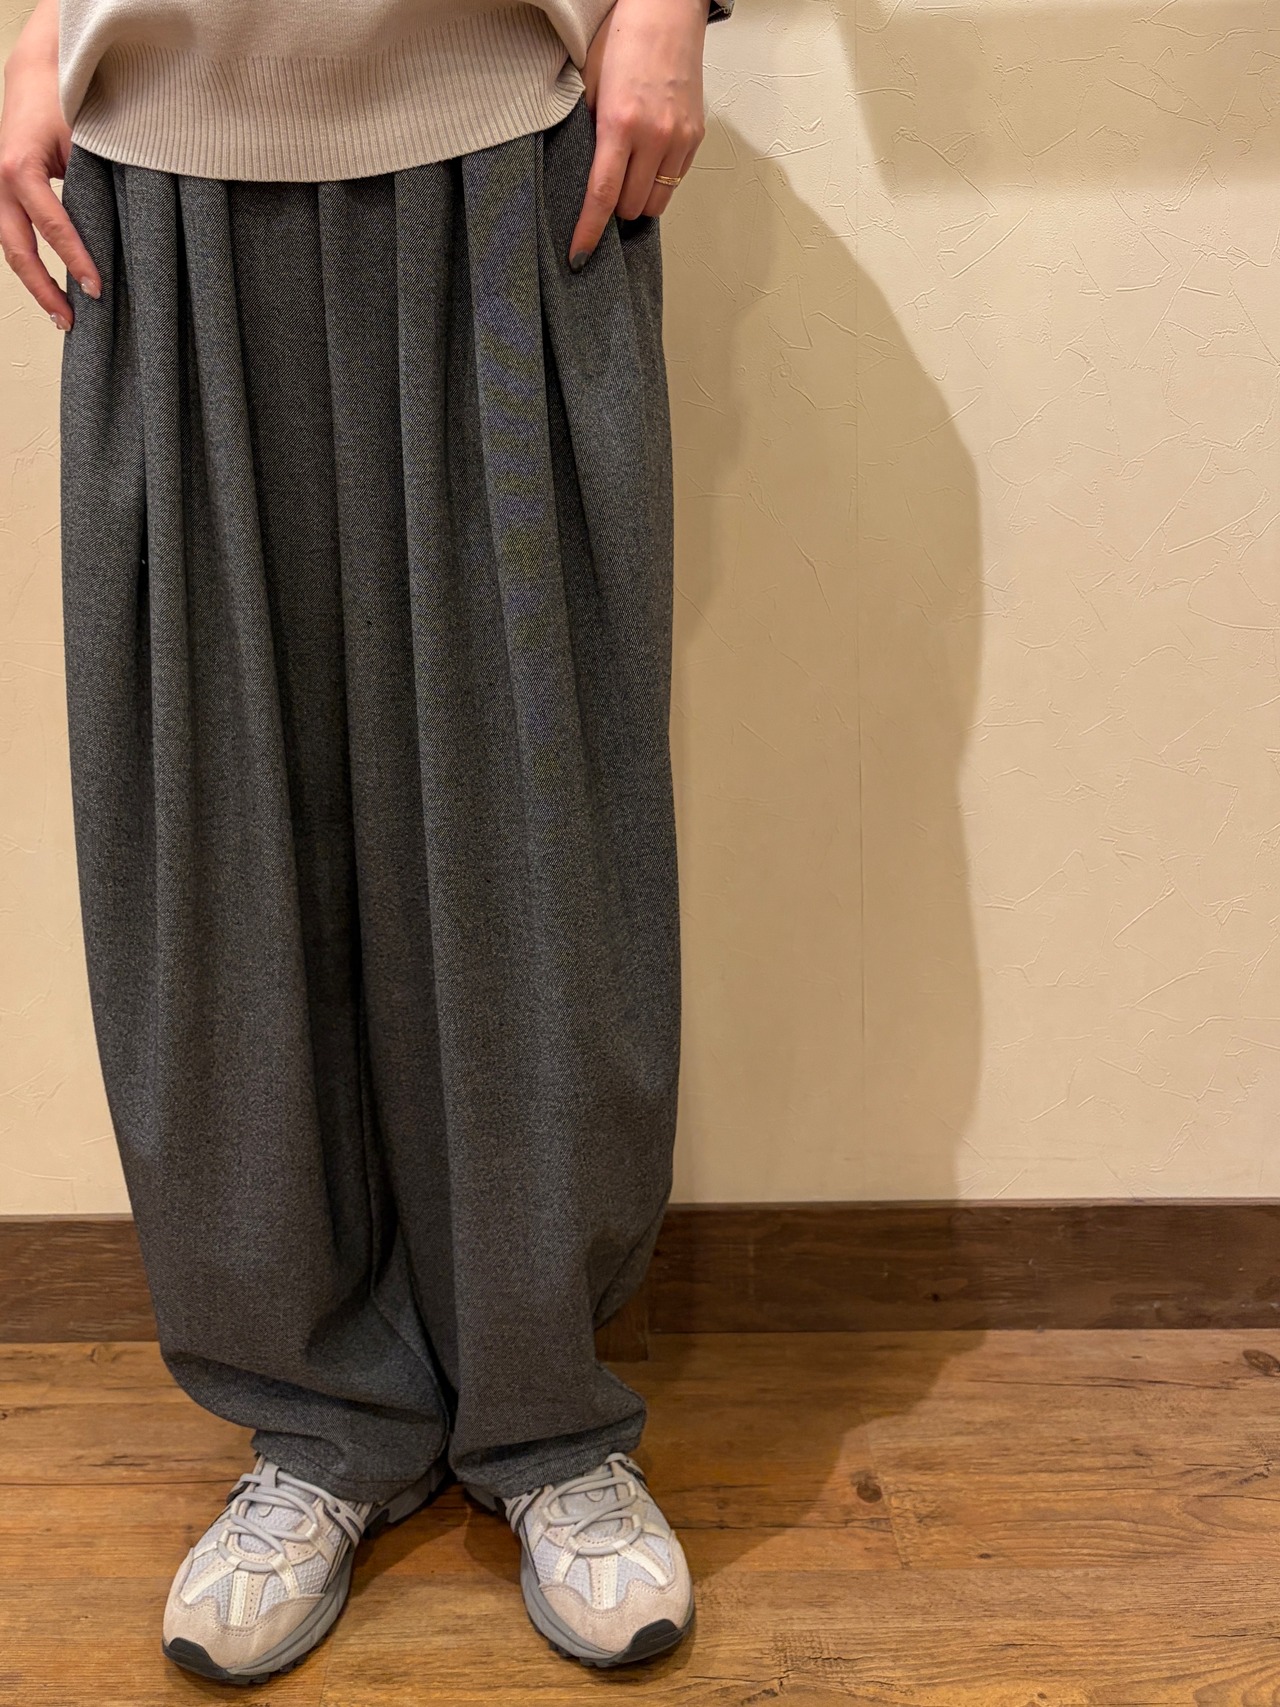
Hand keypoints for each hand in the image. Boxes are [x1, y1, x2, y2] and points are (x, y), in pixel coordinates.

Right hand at [0, 0, 100, 330]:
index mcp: (20, 166)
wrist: (37, 74)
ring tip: (63, 317)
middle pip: (17, 249)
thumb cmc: (67, 102)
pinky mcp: (4, 194)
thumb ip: (100, 181)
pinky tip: (54, 289)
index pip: (51, 225)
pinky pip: (15, 236)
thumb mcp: (87, 140)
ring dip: (35, 284)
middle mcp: (0, 179)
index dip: (75, 259)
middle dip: (44, 288)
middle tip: (72, 320)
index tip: (97, 288)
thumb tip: (130, 233)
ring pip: (10, 248)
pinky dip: (34, 265)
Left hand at [569, 0, 707, 270]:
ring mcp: (679, 138)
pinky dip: (659, 181)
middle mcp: (654, 136)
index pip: (602, 195)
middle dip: (614, 208)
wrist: (666, 11)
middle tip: (605, 191)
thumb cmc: (623, 41)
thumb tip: (584, 176)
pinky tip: (648, 160)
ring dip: (638, 199)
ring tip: (628, 178)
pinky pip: (675, 180)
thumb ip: (589, 132)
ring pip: (656, 201)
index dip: (589, 231)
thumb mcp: (591, 85)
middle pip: (630, 206)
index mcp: (619, 123)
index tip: (579, 256)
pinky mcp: (696, 136)